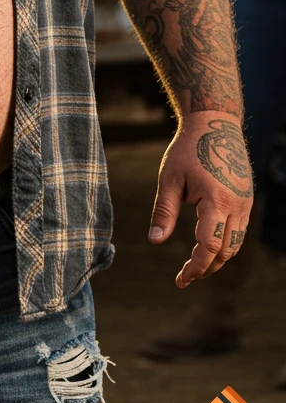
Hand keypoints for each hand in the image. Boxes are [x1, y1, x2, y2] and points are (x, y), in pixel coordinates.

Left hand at [148, 113, 252, 286]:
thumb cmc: (187, 149)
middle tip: (184, 277)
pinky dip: (225, 244)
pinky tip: (207, 246)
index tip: (180, 279)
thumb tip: (155, 241)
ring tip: (195, 267)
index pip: (209, 246)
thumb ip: (164, 211)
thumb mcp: (169, 178)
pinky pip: (239, 231)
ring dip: (217, 259)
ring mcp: (245, 203)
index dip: (196, 267)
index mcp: (216, 200)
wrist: (214, 122)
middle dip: (206, 268)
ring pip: (235, 244)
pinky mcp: (247, 199)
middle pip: (226, 251)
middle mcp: (237, 205)